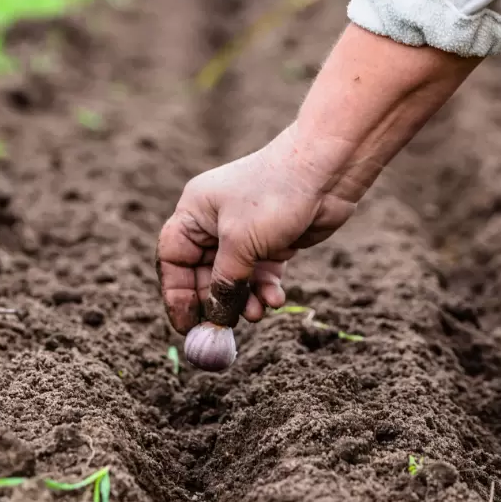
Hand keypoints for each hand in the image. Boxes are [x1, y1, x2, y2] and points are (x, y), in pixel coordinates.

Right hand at [155, 24, 478, 369]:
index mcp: (195, 212)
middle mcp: (215, 221)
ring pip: (236, 278)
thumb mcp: (241, 244)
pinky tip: (276, 299)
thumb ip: (225, 283)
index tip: (186, 325)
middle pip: (204, 273)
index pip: (173, 259)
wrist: (327, 171)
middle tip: (225, 330)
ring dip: (244, 299)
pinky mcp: (272, 240)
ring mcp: (245, 231)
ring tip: (258, 312)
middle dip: (217, 301)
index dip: (177, 294)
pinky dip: (265, 288)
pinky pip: (260, 273)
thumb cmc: (275, 196)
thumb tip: (215, 318)